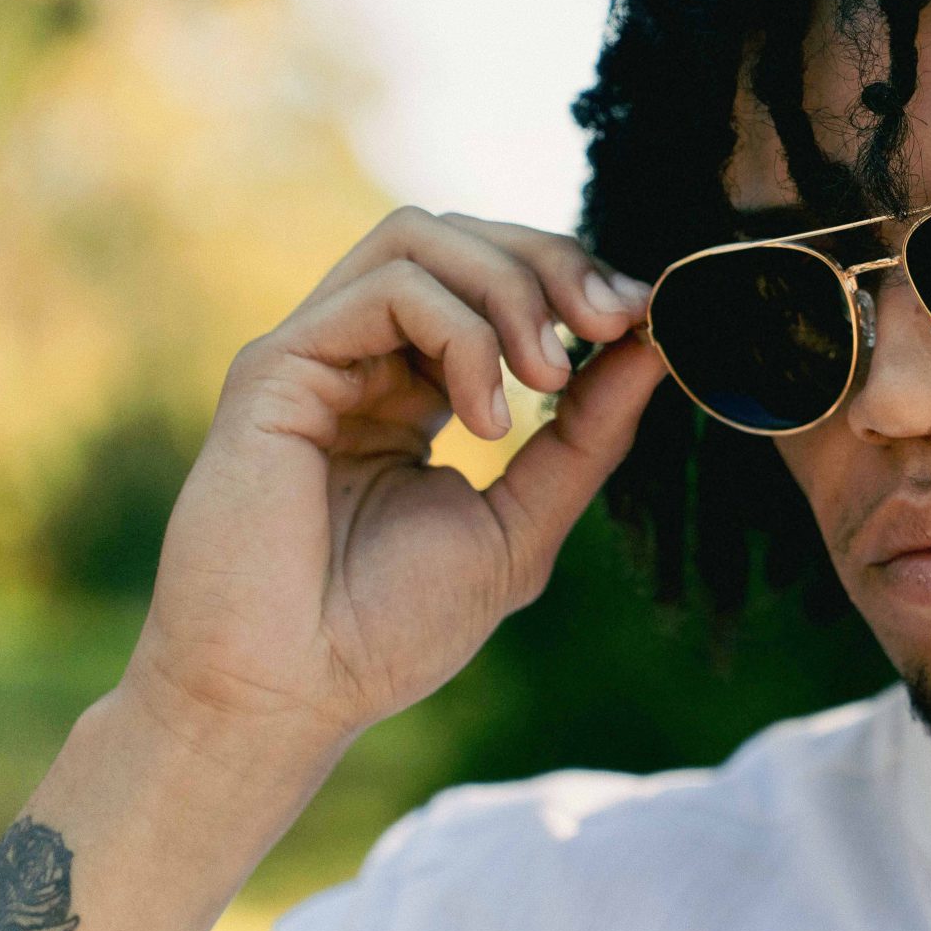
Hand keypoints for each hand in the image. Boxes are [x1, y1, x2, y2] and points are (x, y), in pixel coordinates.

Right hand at [121, 207, 668, 753]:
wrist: (289, 694)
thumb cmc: (390, 629)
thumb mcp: (524, 522)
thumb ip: (587, 436)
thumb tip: (653, 349)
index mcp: (415, 387)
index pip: (496, 281)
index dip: (575, 279)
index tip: (645, 316)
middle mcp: (361, 358)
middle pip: (463, 236)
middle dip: (555, 262)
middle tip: (614, 319)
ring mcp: (316, 355)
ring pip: (422, 238)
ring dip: (512, 289)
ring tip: (547, 377)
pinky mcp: (277, 366)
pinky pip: (387, 287)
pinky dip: (462, 334)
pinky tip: (485, 419)